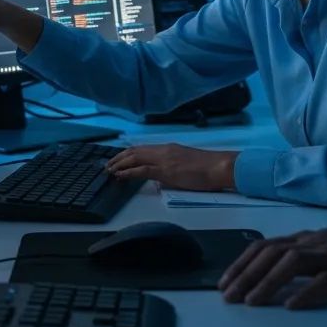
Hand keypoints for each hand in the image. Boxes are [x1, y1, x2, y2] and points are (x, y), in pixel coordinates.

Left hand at [105, 144, 236, 190]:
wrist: (218, 167)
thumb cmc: (207, 168)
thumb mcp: (185, 164)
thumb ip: (171, 167)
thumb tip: (159, 177)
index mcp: (168, 148)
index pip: (142, 148)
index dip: (128, 153)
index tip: (118, 158)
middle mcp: (163, 150)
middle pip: (135, 151)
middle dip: (119, 157)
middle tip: (108, 164)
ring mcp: (164, 159)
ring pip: (135, 158)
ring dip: (120, 163)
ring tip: (110, 170)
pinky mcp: (166, 171)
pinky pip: (142, 170)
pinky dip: (129, 171)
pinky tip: (121, 175)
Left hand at [218, 228, 326, 308]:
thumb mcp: (320, 250)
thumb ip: (296, 257)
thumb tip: (262, 275)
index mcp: (304, 239)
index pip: (265, 245)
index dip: (242, 263)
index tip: (224, 282)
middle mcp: (313, 243)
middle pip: (273, 252)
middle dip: (247, 274)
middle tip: (229, 297)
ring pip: (293, 262)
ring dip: (268, 281)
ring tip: (252, 302)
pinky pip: (326, 281)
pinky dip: (306, 291)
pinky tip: (291, 305)